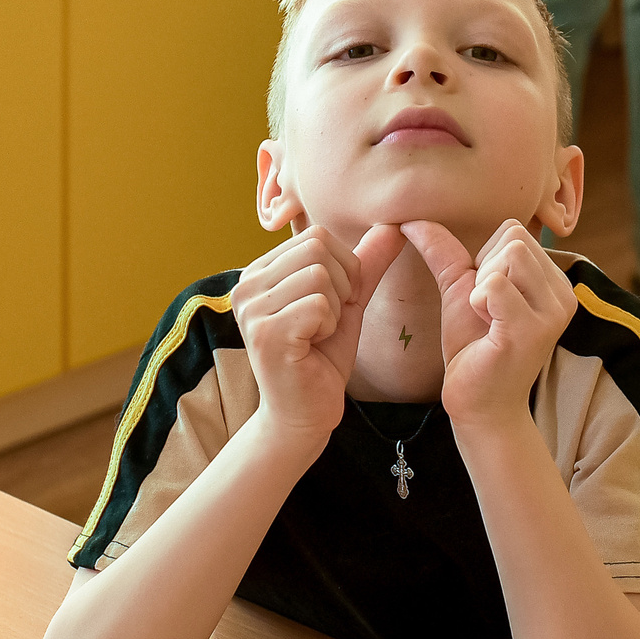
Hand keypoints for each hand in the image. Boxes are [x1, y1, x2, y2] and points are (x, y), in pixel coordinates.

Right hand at [231, 225, 405, 449]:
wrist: (306, 412)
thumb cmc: (322, 357)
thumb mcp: (347, 302)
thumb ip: (365, 264)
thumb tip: (393, 225)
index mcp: (259, 271)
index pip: (317, 236)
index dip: (344, 268)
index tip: (331, 305)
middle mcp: (245, 284)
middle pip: (317, 248)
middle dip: (341, 285)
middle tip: (327, 321)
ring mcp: (251, 308)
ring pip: (320, 275)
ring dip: (334, 309)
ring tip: (317, 334)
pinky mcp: (265, 332)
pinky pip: (319, 304)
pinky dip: (329, 326)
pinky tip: (312, 347)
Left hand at [402, 219, 577, 429]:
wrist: (478, 404)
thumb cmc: (474, 348)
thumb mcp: (461, 290)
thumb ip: (445, 252)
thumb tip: (413, 220)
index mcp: (555, 282)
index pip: (515, 231)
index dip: (487, 259)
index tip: (487, 300)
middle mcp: (564, 295)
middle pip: (514, 238)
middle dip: (485, 269)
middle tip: (485, 311)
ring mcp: (552, 313)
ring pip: (509, 255)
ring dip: (481, 287)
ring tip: (487, 321)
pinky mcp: (531, 331)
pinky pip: (496, 284)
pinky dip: (478, 302)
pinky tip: (486, 330)